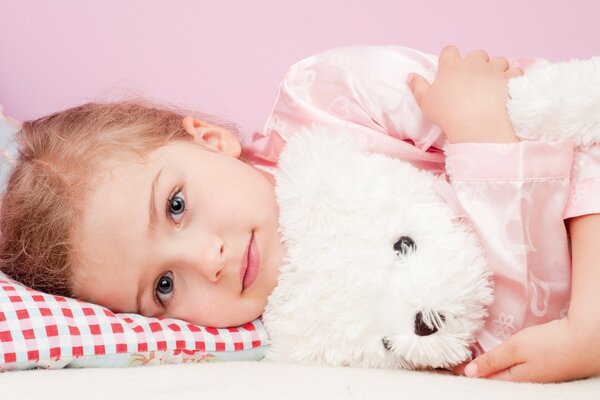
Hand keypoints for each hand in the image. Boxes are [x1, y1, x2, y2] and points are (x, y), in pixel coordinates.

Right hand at [408, 45, 523, 143]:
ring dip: (496, 68)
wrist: (476, 125)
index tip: (451, 69)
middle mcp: (473, 64)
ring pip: (498, 60)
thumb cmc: (448, 115)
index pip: (449, 51)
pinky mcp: (510, 79)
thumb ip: (417, 87)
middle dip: (477, 63)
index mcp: (451, 67)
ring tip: (493, 83)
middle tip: (474, 80)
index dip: (451, 58)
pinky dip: (513, 78)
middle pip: (476, 54)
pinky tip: (509, 87)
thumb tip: (410, 76)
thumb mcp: (426, 102)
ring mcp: (493, 70)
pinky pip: (515, 71)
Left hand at [453, 318, 599, 382]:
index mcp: (514, 379)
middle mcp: (523, 381)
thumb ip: (492, 361)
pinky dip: (500, 365)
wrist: (587, 341)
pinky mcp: (542, 367)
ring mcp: (534, 375)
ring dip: (486, 368)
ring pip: (503, 374)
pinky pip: (515, 369)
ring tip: (468, 362)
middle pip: (492, 379)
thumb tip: (468, 374)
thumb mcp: (516, 349)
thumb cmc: (551, 344)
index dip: (463, 372)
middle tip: (453, 365)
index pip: (482, 378)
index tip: (445, 366)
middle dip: (472, 373)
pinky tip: (496, 359)